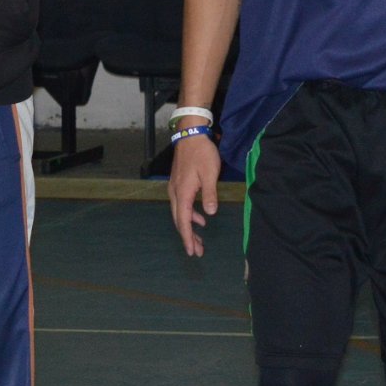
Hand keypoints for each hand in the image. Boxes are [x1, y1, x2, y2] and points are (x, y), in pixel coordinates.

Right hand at [168, 134, 220, 256]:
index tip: (191, 251)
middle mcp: (175, 193)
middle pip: (180, 220)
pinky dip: (190, 214)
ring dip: (189, 226)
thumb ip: (209, 194)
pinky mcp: (178, 183)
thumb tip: (210, 213)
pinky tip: (200, 217)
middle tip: (197, 251)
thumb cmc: (202, 153)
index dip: (187, 238)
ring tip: (199, 239)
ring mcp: (175, 188)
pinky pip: (182, 204)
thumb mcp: (210, 173)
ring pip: (180, 213)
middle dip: (188, 236)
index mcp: (182, 193)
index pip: (183, 221)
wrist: (190, 134)